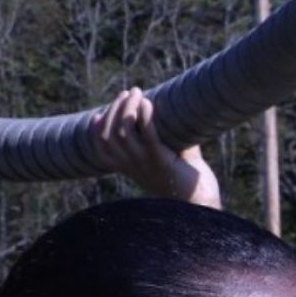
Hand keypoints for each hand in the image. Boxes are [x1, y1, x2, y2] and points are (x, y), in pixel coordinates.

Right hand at [90, 87, 222, 209]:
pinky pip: (147, 134)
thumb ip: (167, 139)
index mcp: (130, 168)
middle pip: (109, 134)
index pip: (102, 149)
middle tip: (127, 93)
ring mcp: (144, 163)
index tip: (98, 115)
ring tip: (136, 93)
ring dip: (128, 107)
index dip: (95, 131)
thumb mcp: (170, 158)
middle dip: (114, 109)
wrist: (200, 203)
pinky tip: (148, 103)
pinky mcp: (161, 161)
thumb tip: (171, 115)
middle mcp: (132, 166)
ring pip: (123, 130)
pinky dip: (145, 116)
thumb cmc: (188, 182)